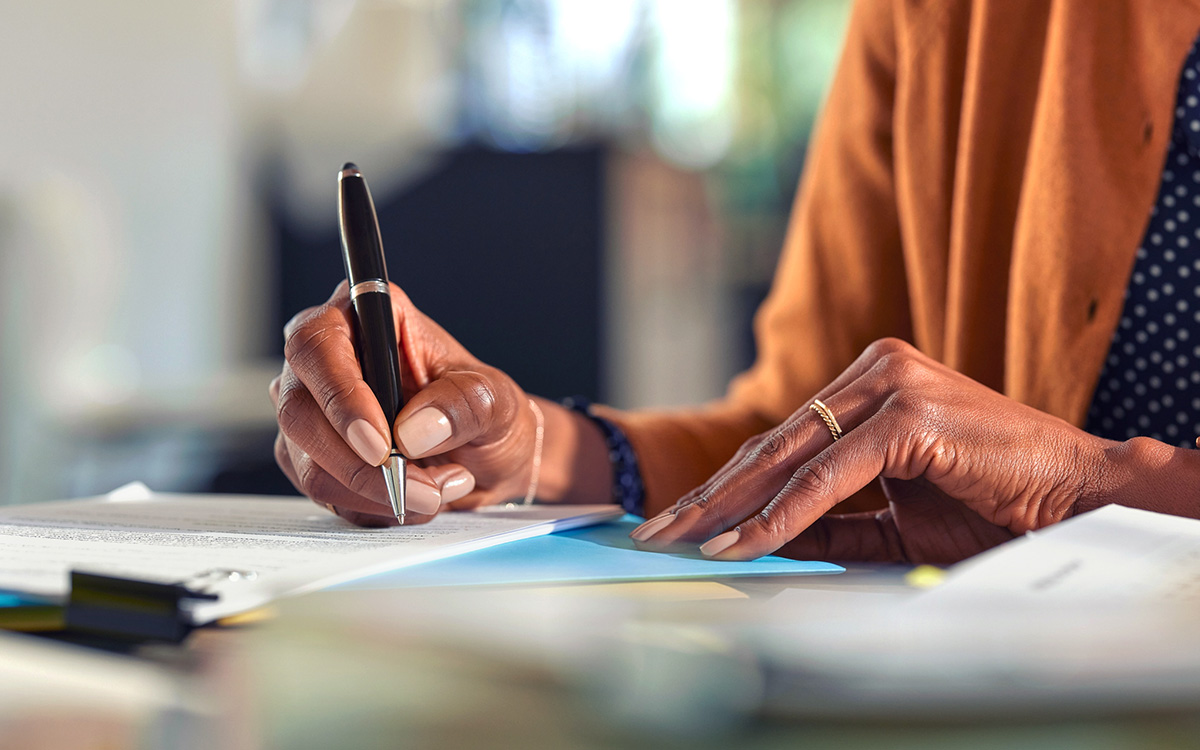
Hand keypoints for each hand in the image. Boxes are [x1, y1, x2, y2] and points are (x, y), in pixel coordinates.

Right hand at [272, 282, 538, 524]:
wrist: (484, 456)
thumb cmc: (484, 412)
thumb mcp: (495, 399)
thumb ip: (462, 404)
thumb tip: (413, 431)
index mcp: (367, 317)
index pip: (318, 344)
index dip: (341, 395)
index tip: (379, 445)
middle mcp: (326, 360)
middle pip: (301, 411)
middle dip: (364, 465)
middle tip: (424, 488)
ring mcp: (312, 410)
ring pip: (310, 462)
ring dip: (376, 492)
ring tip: (436, 490)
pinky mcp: (310, 457)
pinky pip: (323, 492)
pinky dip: (372, 506)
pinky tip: (412, 498)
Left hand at [630, 338, 1118, 563]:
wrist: (1076, 497)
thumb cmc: (989, 504)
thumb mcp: (890, 516)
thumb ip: (828, 521)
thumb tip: (758, 541)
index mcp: (867, 384)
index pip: (780, 442)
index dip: (726, 486)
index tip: (679, 522)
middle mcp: (872, 372)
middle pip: (770, 445)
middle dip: (708, 496)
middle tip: (653, 532)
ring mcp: (889, 385)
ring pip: (788, 457)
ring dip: (729, 507)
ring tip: (680, 542)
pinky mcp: (907, 414)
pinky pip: (827, 477)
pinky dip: (781, 515)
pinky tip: (741, 544)